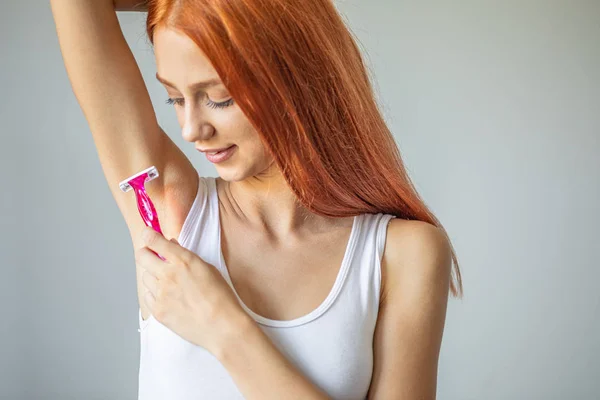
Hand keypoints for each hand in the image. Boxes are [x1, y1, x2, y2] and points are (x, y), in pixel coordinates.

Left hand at [136, 227, 248, 354]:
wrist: (221, 326)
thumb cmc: (220, 297)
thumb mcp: (208, 268)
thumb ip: (187, 257)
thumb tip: (172, 246)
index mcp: (183, 260)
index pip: (154, 241)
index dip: (149, 235)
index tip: (148, 234)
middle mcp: (168, 274)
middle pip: (142, 256)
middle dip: (145, 253)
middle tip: (150, 256)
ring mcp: (161, 293)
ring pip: (145, 277)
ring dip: (153, 276)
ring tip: (168, 283)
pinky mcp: (157, 310)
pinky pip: (147, 296)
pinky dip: (154, 294)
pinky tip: (168, 298)